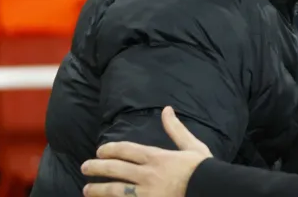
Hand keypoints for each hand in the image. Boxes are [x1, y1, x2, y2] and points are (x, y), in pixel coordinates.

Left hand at [82, 106, 212, 196]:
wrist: (211, 189)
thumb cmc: (203, 168)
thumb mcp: (191, 145)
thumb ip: (176, 129)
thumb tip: (166, 109)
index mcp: (157, 157)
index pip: (126, 150)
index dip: (110, 149)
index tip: (100, 150)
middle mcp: (148, 175)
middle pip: (115, 169)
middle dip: (97, 168)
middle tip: (85, 167)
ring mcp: (146, 193)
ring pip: (115, 190)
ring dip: (98, 189)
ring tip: (87, 189)